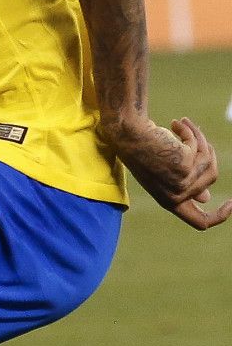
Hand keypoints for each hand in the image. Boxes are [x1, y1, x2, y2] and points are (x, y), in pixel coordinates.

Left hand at [109, 115, 231, 229]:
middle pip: (212, 178)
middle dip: (208, 152)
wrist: (125, 132)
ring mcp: (181, 182)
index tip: (231, 203)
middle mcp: (176, 196)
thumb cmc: (141, 151)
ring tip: (184, 125)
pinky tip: (176, 124)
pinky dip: (191, 132)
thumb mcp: (162, 174)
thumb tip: (206, 199)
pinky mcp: (185, 166)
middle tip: (196, 135)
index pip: (200, 221)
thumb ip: (185, 187)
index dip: (220, 215)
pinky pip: (200, 147)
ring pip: (209, 161)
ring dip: (200, 139)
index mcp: (169, 202)